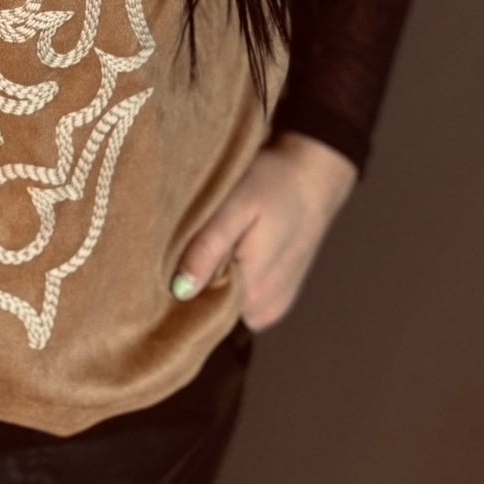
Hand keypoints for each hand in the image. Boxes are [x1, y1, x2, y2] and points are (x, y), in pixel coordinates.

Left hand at [172, 132, 356, 330]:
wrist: (316, 173)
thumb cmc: (274, 183)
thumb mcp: (236, 206)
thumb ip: (208, 249)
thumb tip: (180, 290)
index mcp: (252, 294)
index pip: (198, 309)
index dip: (178, 285)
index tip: (167, 257)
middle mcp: (264, 310)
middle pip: (212, 306)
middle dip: (196, 280)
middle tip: (189, 241)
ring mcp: (274, 304)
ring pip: (228, 301)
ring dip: (216, 276)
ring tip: (215, 239)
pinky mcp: (279, 293)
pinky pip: (244, 297)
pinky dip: (234, 275)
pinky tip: (233, 246)